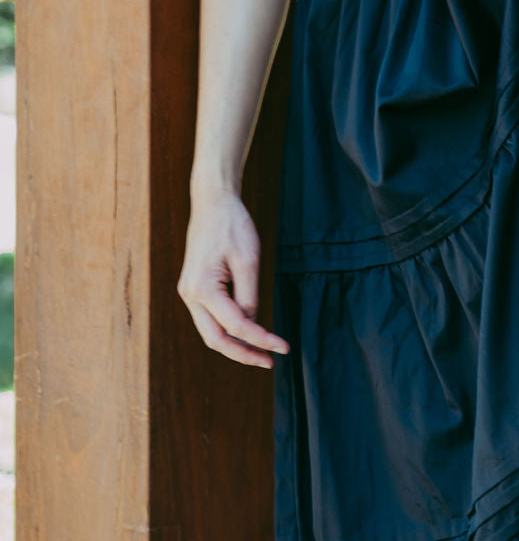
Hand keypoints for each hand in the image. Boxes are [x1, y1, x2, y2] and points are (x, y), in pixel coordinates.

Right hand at [177, 187, 289, 368]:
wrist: (213, 202)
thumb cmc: (233, 226)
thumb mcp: (248, 259)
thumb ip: (249, 295)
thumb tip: (251, 323)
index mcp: (202, 288)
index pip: (236, 325)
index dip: (261, 340)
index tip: (283, 347)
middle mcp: (189, 295)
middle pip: (215, 339)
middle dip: (244, 354)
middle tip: (270, 361)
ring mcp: (188, 293)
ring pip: (210, 332)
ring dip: (235, 345)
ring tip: (262, 352)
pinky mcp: (194, 288)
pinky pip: (210, 318)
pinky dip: (229, 330)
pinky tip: (248, 332)